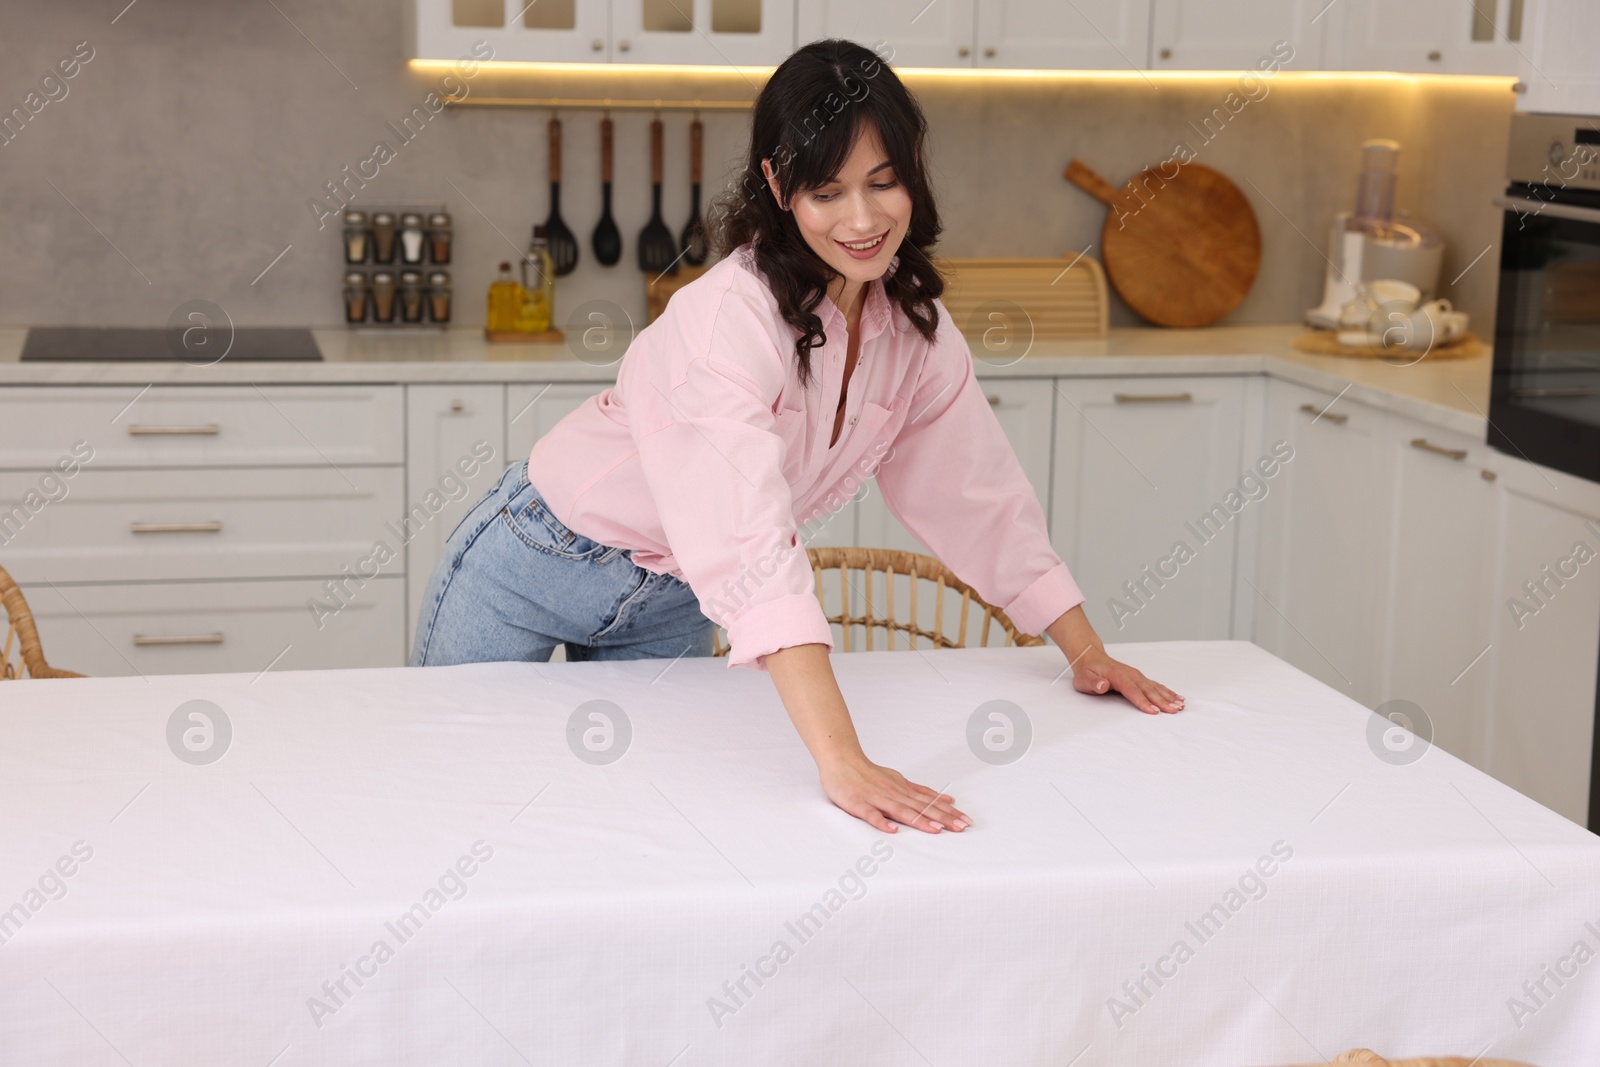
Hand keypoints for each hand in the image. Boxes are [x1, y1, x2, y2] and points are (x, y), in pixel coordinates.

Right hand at [818, 754, 969, 833]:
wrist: (841, 760)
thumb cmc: (869, 773)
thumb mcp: (900, 780)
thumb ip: (921, 792)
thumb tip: (947, 799)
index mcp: (904, 790)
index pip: (930, 803)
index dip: (949, 812)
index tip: (966, 821)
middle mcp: (894, 794)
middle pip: (921, 808)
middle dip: (943, 818)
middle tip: (961, 828)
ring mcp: (877, 799)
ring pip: (901, 811)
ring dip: (920, 821)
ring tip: (936, 830)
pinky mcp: (859, 804)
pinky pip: (871, 815)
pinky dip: (882, 822)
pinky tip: (892, 831)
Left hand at [1072, 648, 1184, 714]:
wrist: (1090, 657)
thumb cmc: (1087, 671)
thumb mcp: (1084, 678)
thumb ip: (1094, 683)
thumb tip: (1103, 685)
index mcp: (1118, 676)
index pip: (1132, 691)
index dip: (1143, 702)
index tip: (1154, 711)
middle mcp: (1131, 674)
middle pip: (1148, 690)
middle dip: (1162, 701)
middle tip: (1174, 711)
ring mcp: (1137, 676)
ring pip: (1155, 687)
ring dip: (1168, 697)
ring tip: (1180, 706)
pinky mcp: (1140, 678)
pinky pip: (1156, 686)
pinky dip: (1167, 692)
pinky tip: (1177, 698)